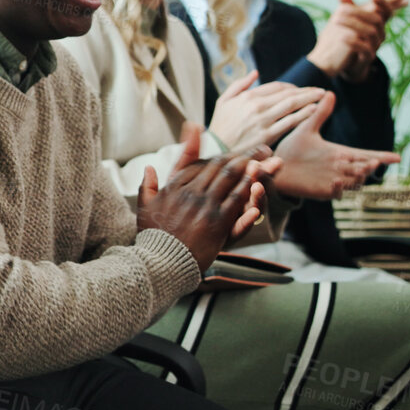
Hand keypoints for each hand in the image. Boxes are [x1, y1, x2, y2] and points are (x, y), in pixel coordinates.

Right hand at [137, 124, 277, 272]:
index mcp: (174, 187)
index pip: (198, 163)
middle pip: (218, 167)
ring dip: (249, 167)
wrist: (160, 261)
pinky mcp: (217, 221)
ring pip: (230, 179)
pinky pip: (236, 199)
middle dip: (240, 156)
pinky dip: (248, 187)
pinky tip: (258, 181)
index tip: (230, 151)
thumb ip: (147, 185)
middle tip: (258, 149)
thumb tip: (148, 167)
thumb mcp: (145, 207)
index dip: (217, 155)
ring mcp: (204, 205)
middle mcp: (190, 192)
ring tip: (264, 159)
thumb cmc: (152, 236)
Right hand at [206, 70, 325, 149]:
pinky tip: (314, 109)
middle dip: (306, 91)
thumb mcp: (223, 101)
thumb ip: (239, 85)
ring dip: (309, 98)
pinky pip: (290, 122)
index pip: (276, 86)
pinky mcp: (267, 136)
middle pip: (288, 94)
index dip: (291, 86)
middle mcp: (256, 107)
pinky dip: (303, 114)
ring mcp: (263, 121)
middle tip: (320, 90)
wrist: (215, 151)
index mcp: (247, 97)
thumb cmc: (219, 127)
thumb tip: (256, 72)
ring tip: (321, 96)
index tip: (300, 89)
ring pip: (291, 105)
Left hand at [270, 92, 401, 198]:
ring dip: (358, 176)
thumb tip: (330, 92)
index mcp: (339, 154)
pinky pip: (334, 192)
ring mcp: (332, 181)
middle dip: (370, 166)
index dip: (381, 157)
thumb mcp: (307, 129)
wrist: (275, 166)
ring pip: (353, 181)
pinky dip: (338, 188)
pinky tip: (336, 181)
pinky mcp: (321, 191)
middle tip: (375, 161)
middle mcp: (339, 168)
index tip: (397, 158)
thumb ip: (320, 113)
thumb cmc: (292, 149)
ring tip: (362, 169)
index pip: (365, 155)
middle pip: (363, 169)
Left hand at [308, 0, 384, 76]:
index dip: (383, 2)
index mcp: (377, 23)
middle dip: (360, 12)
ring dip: (353, 25)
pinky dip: (355, 42)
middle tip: (341, 8)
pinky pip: (365, 49)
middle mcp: (380, 33)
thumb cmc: (352, 36)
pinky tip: (343, 37)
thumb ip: (346, 2)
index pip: (386, 10)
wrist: (349, 62)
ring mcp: (375, 45)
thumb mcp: (349, 18)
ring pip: (370, 33)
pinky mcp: (368, 57)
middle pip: (377, 20)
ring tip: (335, 19)